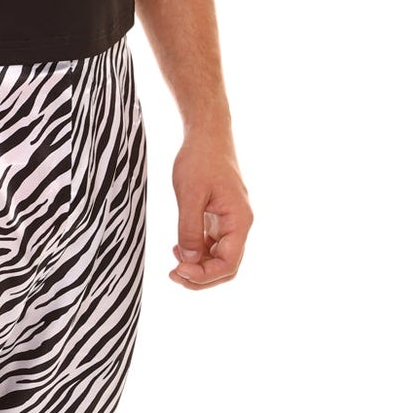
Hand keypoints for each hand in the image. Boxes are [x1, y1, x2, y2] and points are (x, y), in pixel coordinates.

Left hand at [168, 138, 250, 288]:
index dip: (203, 275)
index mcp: (239, 221)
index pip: (228, 264)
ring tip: (173, 263)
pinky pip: (211, 246)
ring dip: (197, 267)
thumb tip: (187, 260)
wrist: (207, 135)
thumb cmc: (200, 160)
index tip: (177, 270)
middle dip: (200, 277)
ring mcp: (229, 223)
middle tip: (172, 274)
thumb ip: (189, 229)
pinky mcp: (219, 219)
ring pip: (218, 259)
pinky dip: (196, 253)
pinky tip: (177, 249)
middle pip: (225, 267)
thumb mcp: (190, 194)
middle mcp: (239, 226)